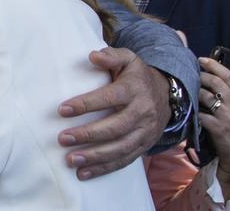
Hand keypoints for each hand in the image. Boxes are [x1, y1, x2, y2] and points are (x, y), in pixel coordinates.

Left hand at [58, 48, 169, 179]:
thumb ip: (111, 56)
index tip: (62, 109)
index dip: (86, 104)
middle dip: (87, 134)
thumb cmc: (136, 76)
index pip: (110, 97)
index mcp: (135, 90)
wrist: (166, 95)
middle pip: (115, 127)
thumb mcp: (128, 59)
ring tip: (70, 160)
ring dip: (94, 156)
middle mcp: (142, 113)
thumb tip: (92, 56)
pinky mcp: (143, 147)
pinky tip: (83, 174)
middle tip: (62, 138)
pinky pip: (124, 161)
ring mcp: (145, 132)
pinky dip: (103, 169)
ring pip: (120, 148)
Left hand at [197, 57, 229, 176]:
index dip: (213, 65)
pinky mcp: (218, 128)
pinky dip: (192, 111)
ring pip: (204, 96)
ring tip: (186, 92)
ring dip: (193, 93)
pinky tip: (187, 110)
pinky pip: (200, 114)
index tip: (200, 59)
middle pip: (214, 82)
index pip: (228, 75)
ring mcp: (227, 116)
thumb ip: (229, 94)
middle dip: (199, 76)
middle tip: (189, 74)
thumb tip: (209, 76)